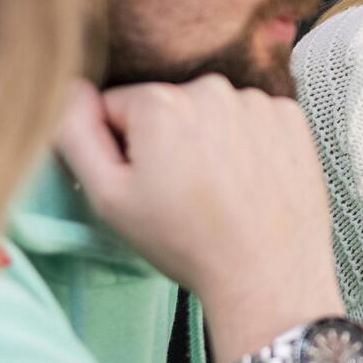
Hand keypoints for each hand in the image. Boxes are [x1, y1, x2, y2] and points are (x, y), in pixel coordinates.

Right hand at [53, 76, 344, 362]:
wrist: (268, 274)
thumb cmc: (185, 242)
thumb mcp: (108, 197)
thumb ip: (76, 134)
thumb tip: (71, 88)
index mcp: (160, 101)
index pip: (116, 107)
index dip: (121, 149)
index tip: (143, 184)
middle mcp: (212, 88)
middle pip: (167, 106)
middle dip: (166, 140)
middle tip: (182, 193)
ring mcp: (258, 101)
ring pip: (210, 112)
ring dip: (208, 140)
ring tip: (219, 190)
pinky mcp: (292, 118)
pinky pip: (251, 119)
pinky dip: (247, 142)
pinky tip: (249, 181)